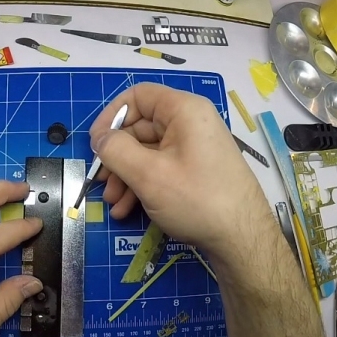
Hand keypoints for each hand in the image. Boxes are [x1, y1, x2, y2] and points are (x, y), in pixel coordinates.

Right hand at [89, 83, 270, 254]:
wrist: (242, 239)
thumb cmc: (196, 199)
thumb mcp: (148, 175)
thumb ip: (116, 150)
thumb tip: (99, 139)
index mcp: (184, 111)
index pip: (138, 96)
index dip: (111, 116)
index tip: (95, 144)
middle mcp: (190, 123)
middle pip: (140, 128)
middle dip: (116, 157)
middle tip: (101, 182)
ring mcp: (194, 149)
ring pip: (147, 153)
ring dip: (125, 177)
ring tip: (114, 203)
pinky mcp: (196, 171)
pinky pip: (160, 168)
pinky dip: (141, 185)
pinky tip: (127, 209)